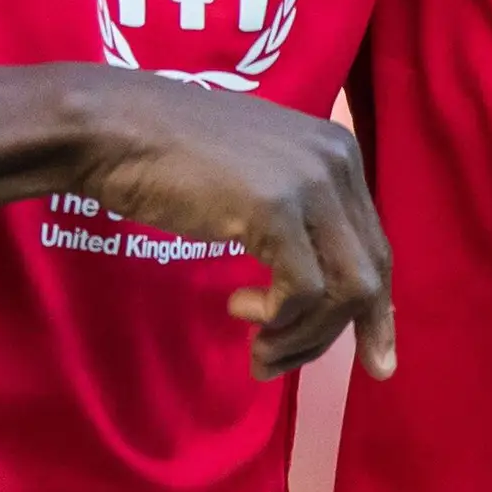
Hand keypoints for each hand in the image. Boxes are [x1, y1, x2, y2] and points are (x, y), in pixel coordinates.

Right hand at [59, 71, 394, 380]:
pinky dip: (277, 317)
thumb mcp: (257, 179)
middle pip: (370, 273)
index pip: (375, 246)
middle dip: (339, 334)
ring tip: (259, 349)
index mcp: (340, 151)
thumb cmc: (172, 155)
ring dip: (303, 336)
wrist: (115, 127)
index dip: (375, 311)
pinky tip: (240, 307)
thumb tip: (325, 286)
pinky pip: (302, 289)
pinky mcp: (275, 207)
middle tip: (288, 365)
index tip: (373, 360)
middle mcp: (337, 163)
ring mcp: (310, 183)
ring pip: (345, 290)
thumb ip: (299, 217)